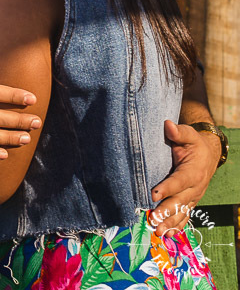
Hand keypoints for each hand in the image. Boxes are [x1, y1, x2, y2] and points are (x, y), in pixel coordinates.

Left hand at [150, 119, 222, 235]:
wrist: (208, 154)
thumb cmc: (193, 143)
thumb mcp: (188, 135)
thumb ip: (179, 132)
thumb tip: (168, 125)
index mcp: (193, 171)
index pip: (179, 181)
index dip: (167, 188)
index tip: (153, 194)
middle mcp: (195, 187)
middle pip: (180, 201)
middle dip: (166, 211)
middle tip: (153, 219)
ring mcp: (193, 196)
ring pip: (182, 212)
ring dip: (169, 222)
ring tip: (157, 231)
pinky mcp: (190, 201)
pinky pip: (185, 216)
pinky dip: (177, 226)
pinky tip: (167, 235)